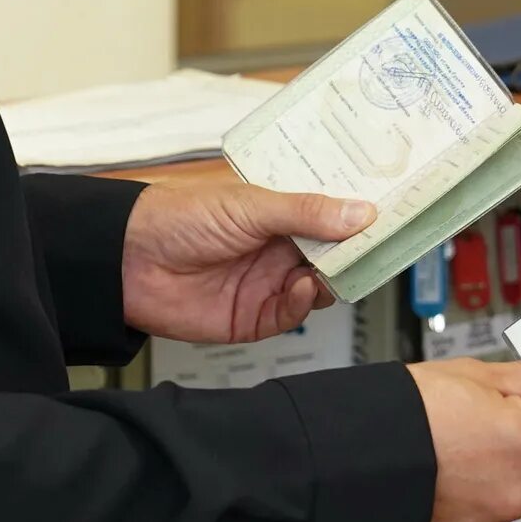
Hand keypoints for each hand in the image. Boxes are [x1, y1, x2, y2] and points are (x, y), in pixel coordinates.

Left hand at [119, 181, 371, 344]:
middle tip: (384, 244)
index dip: (359, 213)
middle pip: (334, 253)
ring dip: (334, 278)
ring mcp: (268, 282)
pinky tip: (303, 288)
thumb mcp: (250, 205)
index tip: (393, 211)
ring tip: (340, 266)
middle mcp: (279, 246)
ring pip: (322, 286)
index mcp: (279, 211)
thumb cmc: (179, 217)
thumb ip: (306, 212)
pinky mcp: (255, 317)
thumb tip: (361, 212)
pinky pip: (294, 315)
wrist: (127, 262)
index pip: (331, 213)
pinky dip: (305, 304)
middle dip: (357, 250)